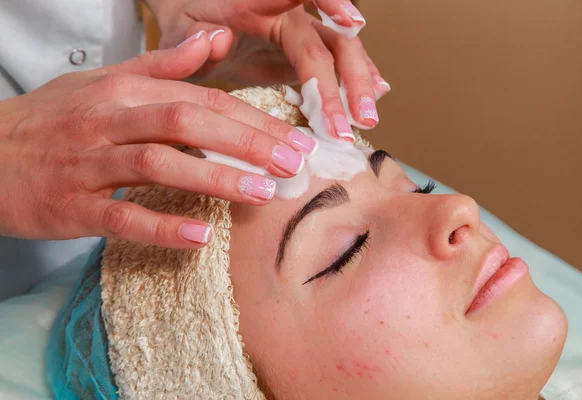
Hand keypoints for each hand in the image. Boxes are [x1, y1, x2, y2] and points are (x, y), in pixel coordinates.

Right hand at [0, 35, 312, 247]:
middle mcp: (108, 122)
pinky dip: (162, 226)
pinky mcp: (72, 207)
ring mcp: (88, 165)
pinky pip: (121, 216)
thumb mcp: (104, 82)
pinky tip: (201, 237)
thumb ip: (162, 65)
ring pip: (157, 165)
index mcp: (122, 91)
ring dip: (213, 179)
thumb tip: (214, 38)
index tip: (294, 140)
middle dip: (245, 143)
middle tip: (292, 165)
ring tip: (262, 194)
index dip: (251, 119)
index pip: (200, 100)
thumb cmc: (53, 120)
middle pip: (186, 123)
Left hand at [149, 0, 391, 138]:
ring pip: (343, 52)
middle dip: (347, 80)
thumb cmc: (187, 25)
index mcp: (258, 2)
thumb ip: (192, 39)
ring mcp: (302, 34)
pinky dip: (357, 80)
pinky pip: (338, 63)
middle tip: (358, 118)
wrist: (195, 26)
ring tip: (367, 119)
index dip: (330, 1)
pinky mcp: (305, 54)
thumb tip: (218, 39)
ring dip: (359, 85)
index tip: (353, 21)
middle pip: (332, 41)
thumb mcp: (179, 31)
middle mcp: (289, 15)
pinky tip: (374, 97)